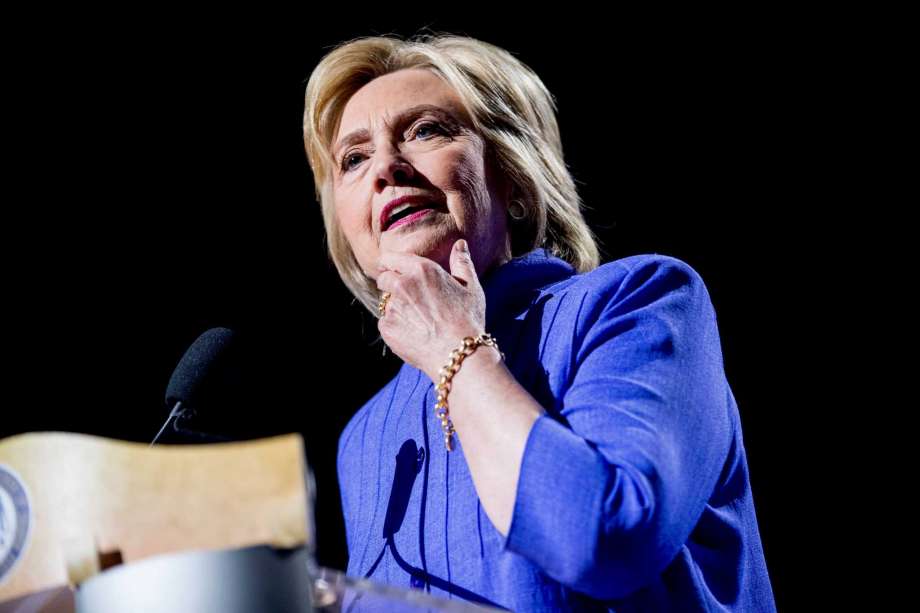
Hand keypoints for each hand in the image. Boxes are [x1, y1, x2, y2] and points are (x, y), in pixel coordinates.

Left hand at [376, 239, 485, 381]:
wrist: (459, 354)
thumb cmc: (468, 320)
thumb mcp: (471, 288)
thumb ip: (462, 263)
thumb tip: (460, 244)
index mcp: (421, 269)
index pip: (390, 258)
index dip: (390, 264)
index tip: (393, 270)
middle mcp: (402, 284)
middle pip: (383, 278)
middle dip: (391, 284)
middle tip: (409, 298)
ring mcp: (392, 307)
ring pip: (385, 301)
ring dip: (395, 306)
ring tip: (417, 319)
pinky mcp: (387, 328)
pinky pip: (385, 322)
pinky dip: (395, 326)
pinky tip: (414, 333)